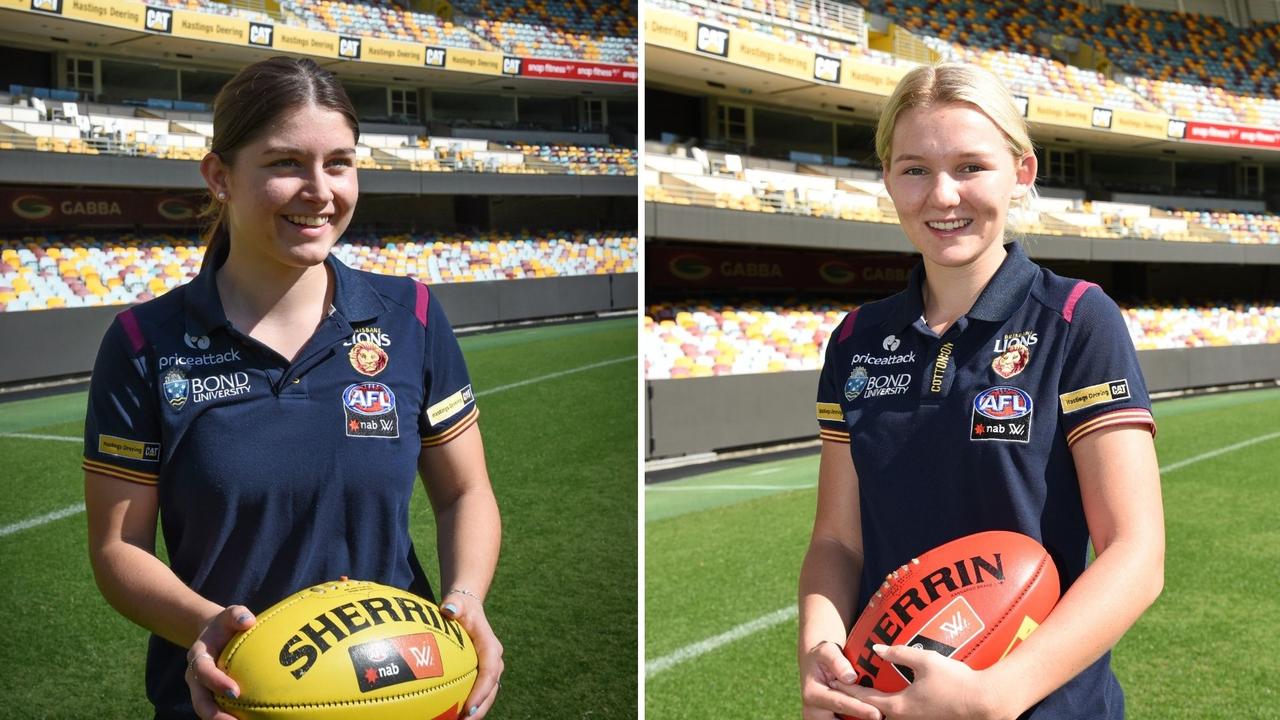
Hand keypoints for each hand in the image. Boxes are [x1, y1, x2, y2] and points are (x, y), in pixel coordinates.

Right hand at [185, 605, 255, 719]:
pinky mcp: (210, 695)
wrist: (214, 633)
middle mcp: (196, 677)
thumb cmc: (226, 624)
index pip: (204, 671)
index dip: (216, 682)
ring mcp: (201, 688)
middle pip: (200, 701)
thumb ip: (237, 614)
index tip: (235, 692)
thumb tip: (249, 621)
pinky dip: (227, 717)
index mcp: (199, 656)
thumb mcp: (230, 614)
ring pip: (206, 709)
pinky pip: (216, 709)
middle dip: (214, 715)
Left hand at [441, 591, 503, 717]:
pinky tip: (451, 714)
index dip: (482, 690)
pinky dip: (468, 703)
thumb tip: (449, 609)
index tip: (470, 706)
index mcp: (490, 646)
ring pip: (487, 692)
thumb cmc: (460, 606)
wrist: (467, 607)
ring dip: (477, 709)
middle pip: (492, 687)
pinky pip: (477, 690)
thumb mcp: (458, 602)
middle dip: (481, 707)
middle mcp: (493, 660)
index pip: (490, 671)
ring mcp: (488, 667)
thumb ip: (455, 604)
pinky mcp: (480, 672)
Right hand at [799, 640, 882, 719]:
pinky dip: (860, 717)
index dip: (859, 709)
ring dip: (861, 718)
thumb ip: (837, 661)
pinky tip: (873, 712)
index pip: (839, 703)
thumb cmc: (822, 657)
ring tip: (880, 714)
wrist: (815, 667)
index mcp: (812, 694)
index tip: (877, 714)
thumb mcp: (826, 651)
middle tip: (881, 715)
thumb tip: (851, 678)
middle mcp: (814, 712)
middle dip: (861, 718)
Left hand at [831, 644, 998, 719]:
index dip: (848, 688)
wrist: (985, 702)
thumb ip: (899, 653)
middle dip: (859, 699)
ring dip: (877, 704)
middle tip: (845, 687)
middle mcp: (905, 719)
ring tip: (866, 692)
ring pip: (890, 714)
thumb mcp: (925, 661)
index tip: (834, 681)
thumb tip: (877, 649)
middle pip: (874, 710)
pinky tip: (895, 697)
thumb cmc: (955, 681)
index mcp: (899, 706)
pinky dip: (893, 706)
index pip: (865, 697)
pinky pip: (905, 715)